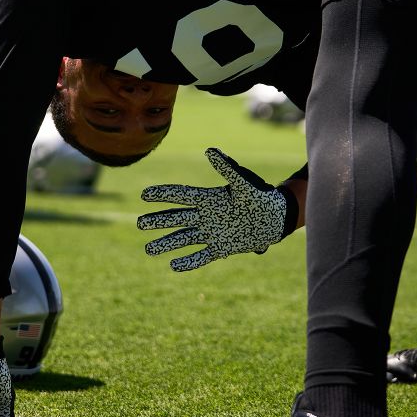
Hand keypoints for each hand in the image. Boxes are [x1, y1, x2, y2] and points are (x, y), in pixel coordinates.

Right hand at [139, 148, 294, 271]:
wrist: (276, 219)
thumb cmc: (261, 197)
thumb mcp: (244, 183)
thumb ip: (227, 169)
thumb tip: (210, 151)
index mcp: (209, 198)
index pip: (181, 196)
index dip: (163, 195)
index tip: (145, 195)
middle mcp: (206, 215)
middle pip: (177, 218)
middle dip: (158, 221)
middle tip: (140, 224)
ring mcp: (212, 232)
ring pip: (183, 238)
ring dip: (166, 243)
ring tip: (148, 249)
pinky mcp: (221, 248)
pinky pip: (200, 256)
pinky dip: (188, 261)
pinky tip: (173, 265)